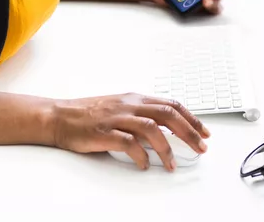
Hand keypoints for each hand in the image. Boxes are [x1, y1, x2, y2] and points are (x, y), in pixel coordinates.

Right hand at [51, 93, 209, 170]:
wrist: (60, 116)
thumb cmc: (89, 113)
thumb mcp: (120, 107)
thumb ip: (141, 114)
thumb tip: (166, 128)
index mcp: (135, 98)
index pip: (171, 105)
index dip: (191, 118)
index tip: (204, 132)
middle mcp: (129, 105)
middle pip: (168, 114)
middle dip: (189, 132)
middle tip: (201, 148)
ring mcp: (117, 118)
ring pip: (152, 128)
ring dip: (167, 148)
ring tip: (172, 164)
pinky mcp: (104, 132)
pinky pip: (128, 143)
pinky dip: (140, 155)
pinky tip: (144, 165)